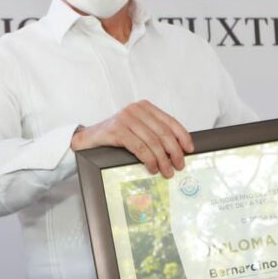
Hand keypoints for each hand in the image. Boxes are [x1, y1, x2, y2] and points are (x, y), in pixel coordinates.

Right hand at [70, 100, 193, 177]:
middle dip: (174, 152)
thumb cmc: (115, 136)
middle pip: (163, 133)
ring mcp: (125, 118)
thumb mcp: (137, 129)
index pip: (169, 121)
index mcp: (144, 107)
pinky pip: (139, 147)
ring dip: (162, 160)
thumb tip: (176, 150)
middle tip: (179, 165)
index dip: (182, 136)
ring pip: (152, 142)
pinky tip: (153, 168)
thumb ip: (153, 132)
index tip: (189, 149)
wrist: (88, 138)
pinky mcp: (117, 130)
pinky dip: (149, 159)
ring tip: (167, 171)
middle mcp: (136, 109)